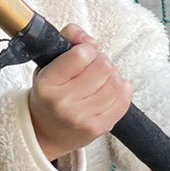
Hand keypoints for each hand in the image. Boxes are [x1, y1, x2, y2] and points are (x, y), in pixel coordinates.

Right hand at [26, 26, 131, 162]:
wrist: (46, 132)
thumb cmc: (49, 94)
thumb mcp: (48, 63)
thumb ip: (68, 38)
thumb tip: (89, 39)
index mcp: (48, 83)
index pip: (81, 55)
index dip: (87, 49)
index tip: (83, 55)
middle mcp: (63, 102)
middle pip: (103, 67)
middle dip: (101, 62)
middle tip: (92, 68)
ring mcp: (82, 118)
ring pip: (116, 83)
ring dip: (112, 77)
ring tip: (100, 81)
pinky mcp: (98, 128)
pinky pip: (123, 101)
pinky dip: (121, 91)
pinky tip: (110, 91)